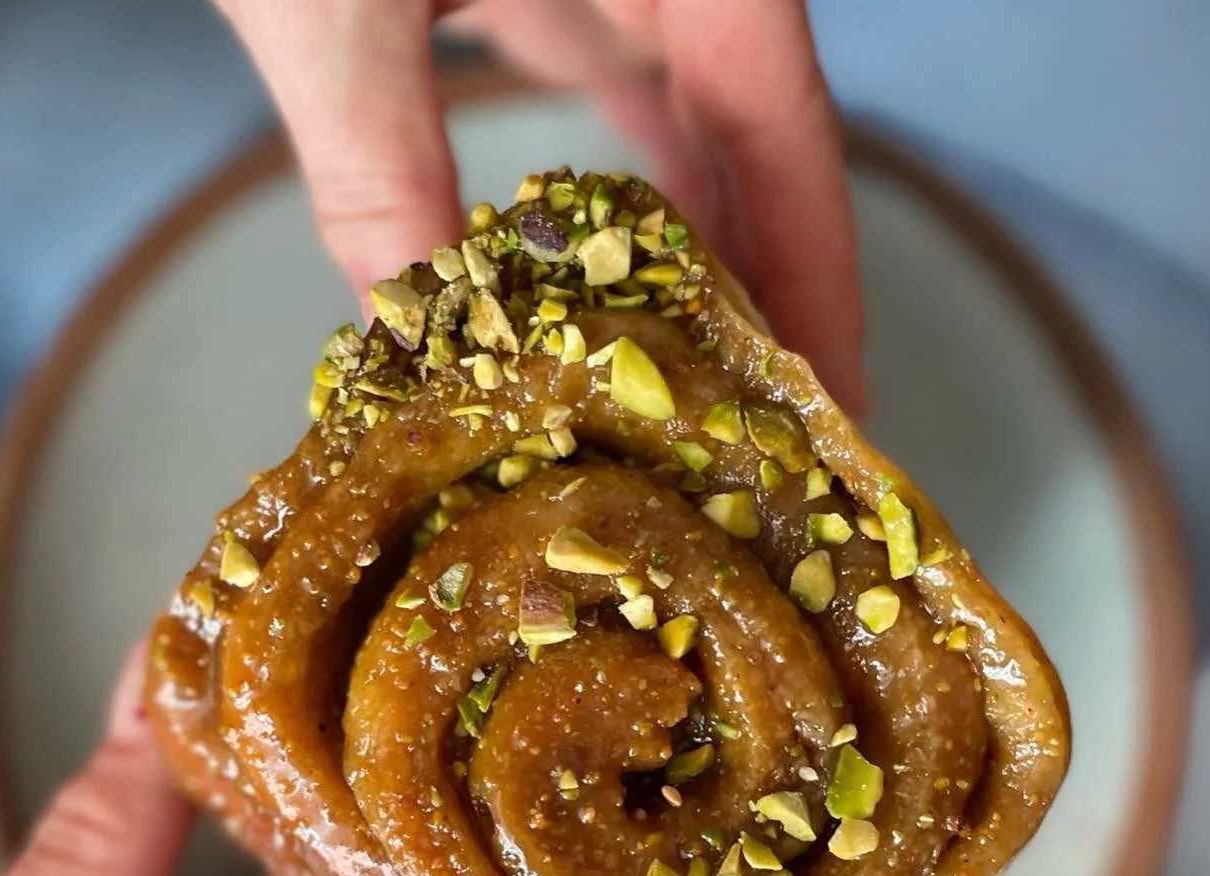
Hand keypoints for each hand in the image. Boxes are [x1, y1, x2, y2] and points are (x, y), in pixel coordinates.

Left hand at [214, 0, 865, 416]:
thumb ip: (377, 170)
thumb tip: (413, 352)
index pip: (784, 131)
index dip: (818, 282)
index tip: (832, 409)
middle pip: (760, 146)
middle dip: (771, 293)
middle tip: (765, 440)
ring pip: (696, 130)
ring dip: (702, 256)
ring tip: (700, 394)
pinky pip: (622, 99)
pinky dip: (622, 198)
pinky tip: (610, 285)